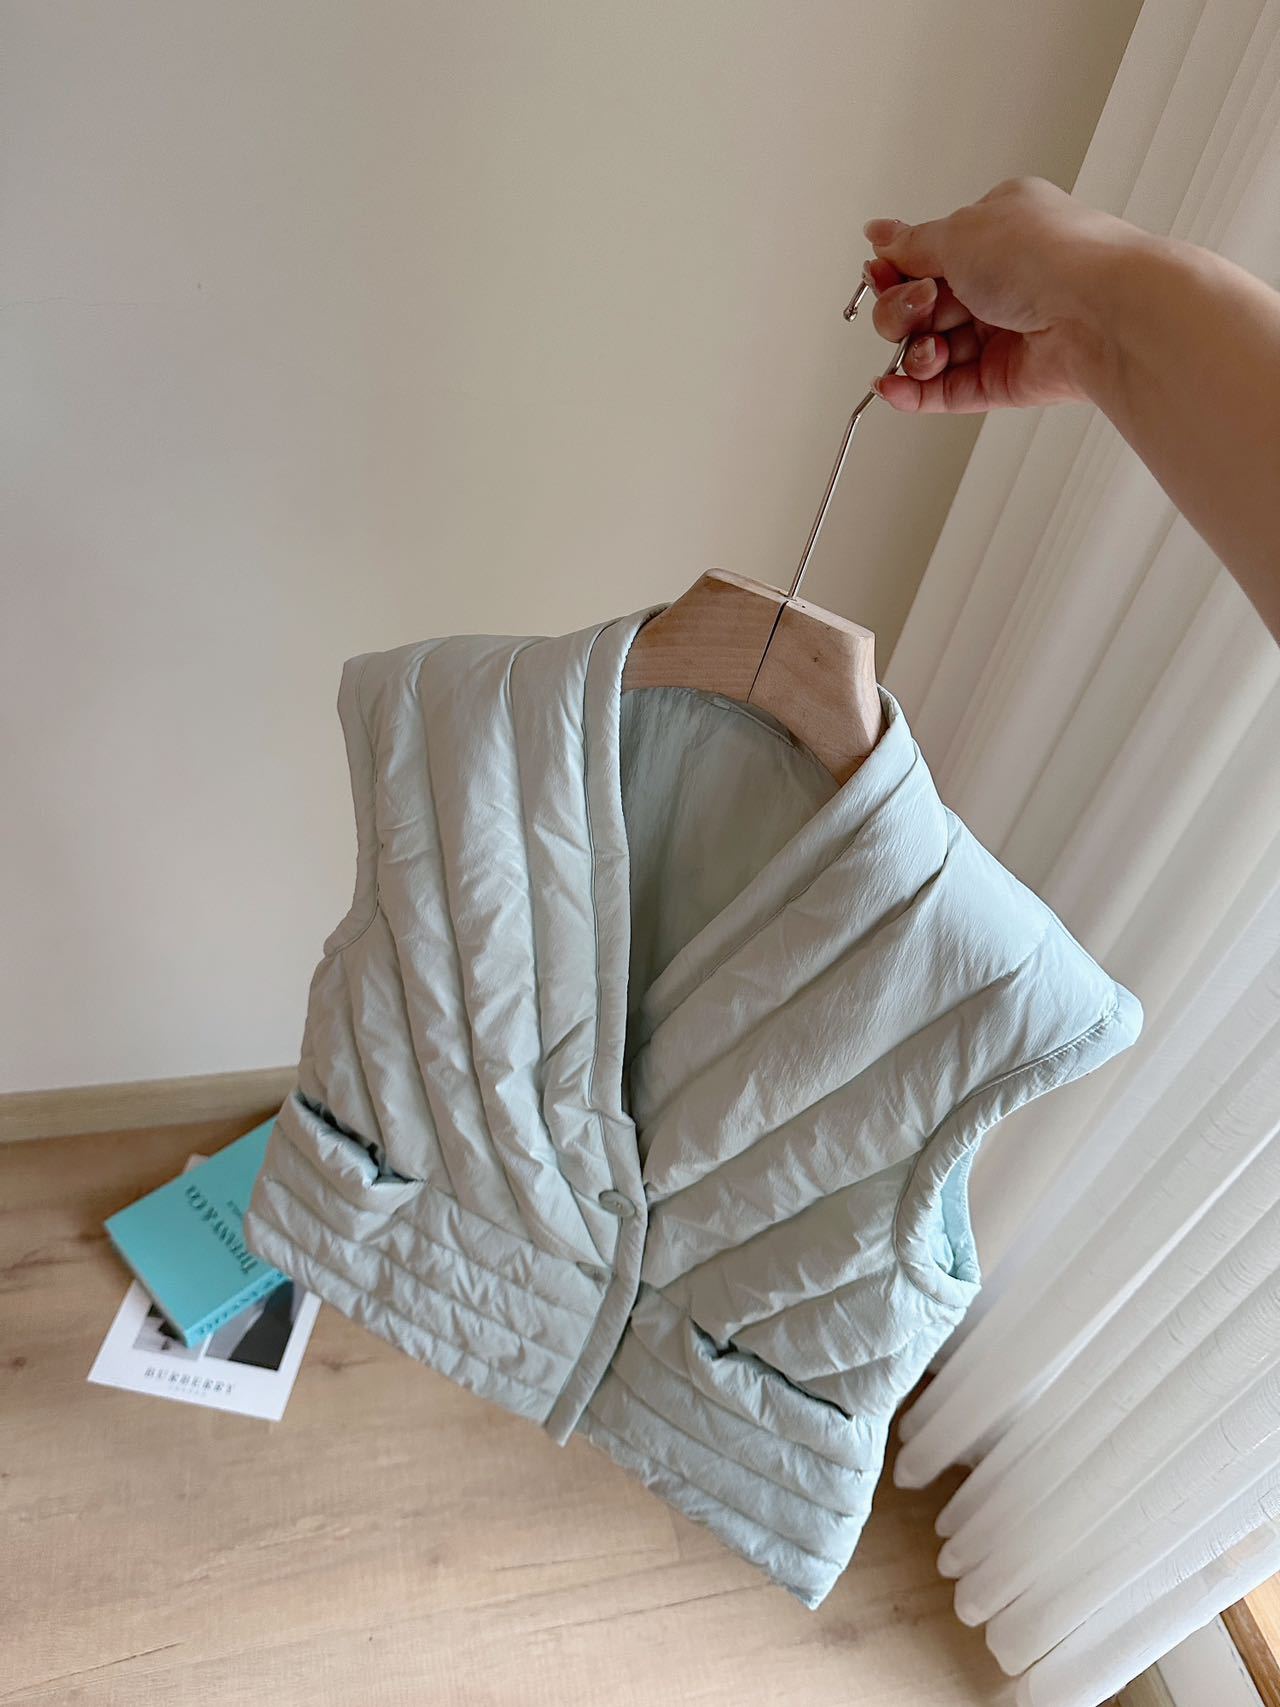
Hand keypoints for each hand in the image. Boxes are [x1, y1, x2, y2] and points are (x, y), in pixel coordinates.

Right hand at [861, 176, 1133, 412]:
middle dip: (904, 310)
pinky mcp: (1003, 380)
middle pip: (919, 306)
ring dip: (914, 350)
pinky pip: (945, 390)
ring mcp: (1001, 333)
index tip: (881, 273)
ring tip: (930, 347)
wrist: (1099, 310)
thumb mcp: (960, 232)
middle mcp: (999, 280)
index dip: (895, 270)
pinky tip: (892, 387)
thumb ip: (911, 244)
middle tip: (922, 304)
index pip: (924, 256)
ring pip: (929, 350)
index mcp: (994, 230)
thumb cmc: (1047, 256)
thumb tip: (878, 235)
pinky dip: (914, 392)